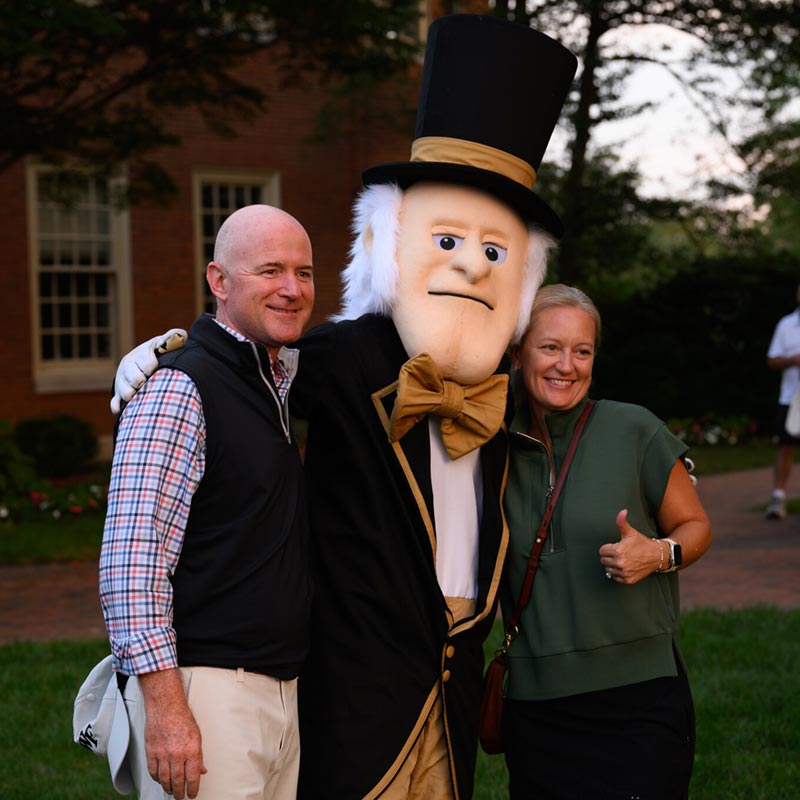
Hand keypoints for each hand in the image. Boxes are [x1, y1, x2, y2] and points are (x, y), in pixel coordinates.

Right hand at [110, 328, 186, 413]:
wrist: (146, 364)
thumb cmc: (160, 353)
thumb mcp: (165, 343)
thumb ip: (174, 337)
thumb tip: (182, 335)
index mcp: (141, 354)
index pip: (144, 361)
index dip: (149, 365)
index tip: (152, 369)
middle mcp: (129, 366)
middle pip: (129, 374)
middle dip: (137, 379)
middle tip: (143, 383)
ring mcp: (123, 380)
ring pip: (122, 387)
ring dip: (127, 393)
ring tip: (134, 396)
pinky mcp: (120, 393)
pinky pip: (115, 401)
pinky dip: (117, 405)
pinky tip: (119, 410)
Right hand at [139, 670, 205, 798]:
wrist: (165, 706)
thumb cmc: (182, 717)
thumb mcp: (197, 735)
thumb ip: (198, 755)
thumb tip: (201, 770)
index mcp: (191, 749)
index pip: (192, 777)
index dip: (193, 789)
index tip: (192, 794)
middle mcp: (177, 753)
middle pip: (177, 781)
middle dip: (180, 793)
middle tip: (181, 796)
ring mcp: (162, 753)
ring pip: (164, 779)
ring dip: (168, 788)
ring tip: (172, 790)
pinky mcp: (151, 752)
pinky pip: (153, 771)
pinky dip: (157, 778)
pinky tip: (160, 779)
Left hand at [598, 509, 659, 584]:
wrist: (657, 556)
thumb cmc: (642, 543)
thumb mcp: (631, 532)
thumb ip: (622, 522)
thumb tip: (622, 511)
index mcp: (618, 551)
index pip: (602, 551)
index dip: (608, 548)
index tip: (616, 546)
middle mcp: (620, 563)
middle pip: (603, 560)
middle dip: (609, 556)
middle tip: (619, 553)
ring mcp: (624, 573)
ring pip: (608, 569)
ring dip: (613, 565)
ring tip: (623, 559)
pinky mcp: (628, 580)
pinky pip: (615, 578)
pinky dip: (618, 573)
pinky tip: (625, 567)